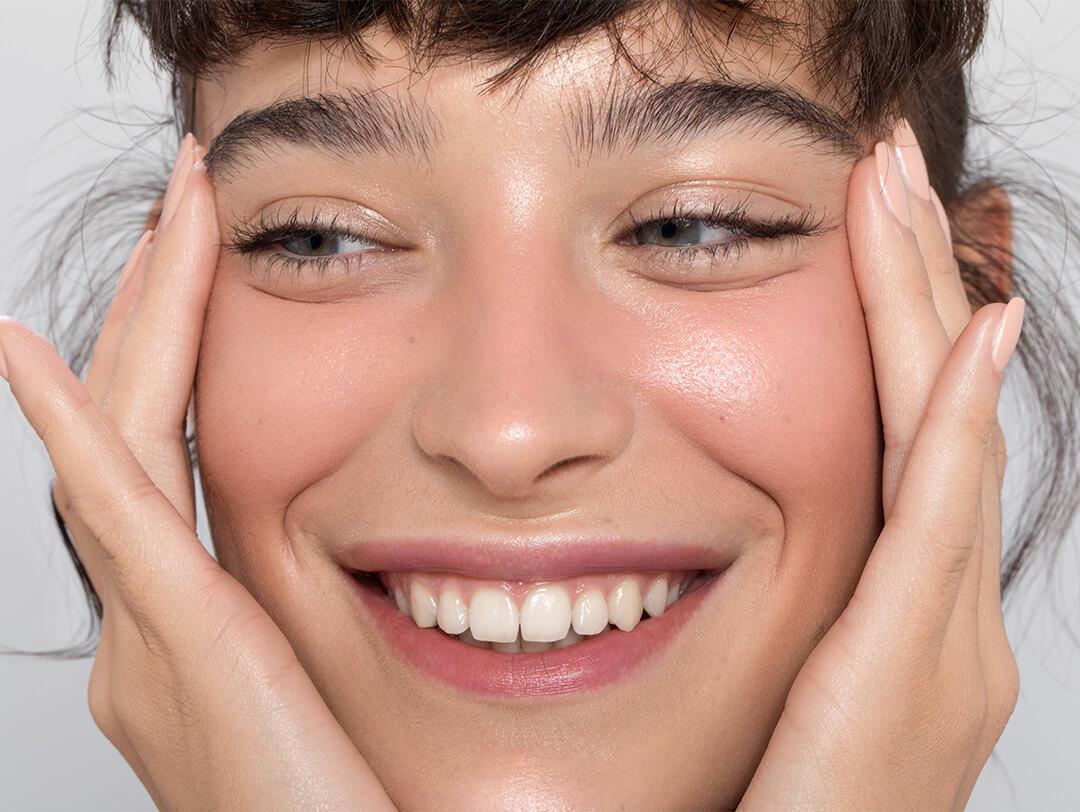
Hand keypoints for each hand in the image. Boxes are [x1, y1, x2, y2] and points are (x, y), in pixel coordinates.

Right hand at [0, 135, 393, 809]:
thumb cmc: (331, 805)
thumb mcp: (298, 699)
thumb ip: (278, 632)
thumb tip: (299, 583)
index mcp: (178, 630)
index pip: (163, 464)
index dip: (168, 362)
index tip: (193, 274)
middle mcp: (139, 624)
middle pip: (134, 431)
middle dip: (154, 310)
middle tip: (181, 209)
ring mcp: (145, 633)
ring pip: (126, 443)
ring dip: (146, 322)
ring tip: (168, 220)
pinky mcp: (180, 641)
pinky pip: (116, 514)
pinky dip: (67, 426)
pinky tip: (27, 348)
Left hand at [738, 122, 1022, 809]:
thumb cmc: (776, 810)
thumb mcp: (794, 695)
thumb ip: (794, 618)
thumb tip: (738, 544)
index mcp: (912, 617)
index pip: (910, 437)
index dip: (898, 325)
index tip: (873, 226)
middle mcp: (950, 615)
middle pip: (935, 411)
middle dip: (915, 282)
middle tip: (891, 169)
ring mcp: (949, 637)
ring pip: (940, 435)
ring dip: (923, 307)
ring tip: (903, 194)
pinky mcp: (916, 661)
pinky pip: (937, 516)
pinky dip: (954, 420)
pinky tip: (970, 331)